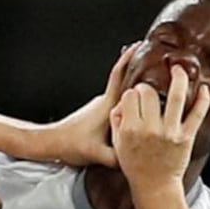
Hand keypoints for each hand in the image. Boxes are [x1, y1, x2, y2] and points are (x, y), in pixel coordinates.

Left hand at [40, 41, 140, 167]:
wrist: (51, 143)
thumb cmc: (70, 145)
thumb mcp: (97, 154)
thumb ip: (118, 158)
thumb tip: (136, 162)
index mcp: (106, 106)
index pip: (119, 75)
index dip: (129, 58)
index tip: (140, 45)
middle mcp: (103, 102)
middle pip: (125, 82)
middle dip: (139, 73)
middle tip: (158, 68)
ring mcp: (99, 107)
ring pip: (121, 96)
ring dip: (134, 92)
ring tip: (152, 94)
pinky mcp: (97, 115)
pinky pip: (116, 105)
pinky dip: (127, 104)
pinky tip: (136, 113)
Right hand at [109, 65, 209, 187]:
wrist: (154, 186)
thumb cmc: (135, 165)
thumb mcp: (118, 145)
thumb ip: (117, 122)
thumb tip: (122, 102)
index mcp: (131, 129)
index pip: (131, 96)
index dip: (133, 93)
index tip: (135, 97)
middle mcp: (150, 129)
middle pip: (149, 93)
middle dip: (148, 87)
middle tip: (150, 92)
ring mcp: (170, 132)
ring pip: (177, 96)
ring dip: (179, 78)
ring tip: (179, 68)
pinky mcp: (186, 137)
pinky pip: (197, 114)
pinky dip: (203, 99)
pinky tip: (204, 89)